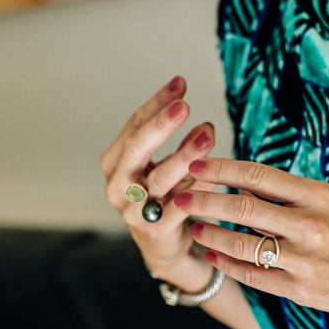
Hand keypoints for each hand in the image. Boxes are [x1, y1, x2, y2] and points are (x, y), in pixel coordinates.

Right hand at [100, 76, 217, 276]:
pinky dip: (197, 188)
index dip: (157, 103)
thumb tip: (197, 116)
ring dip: (185, 154)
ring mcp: (133, 210)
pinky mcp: (155, 231)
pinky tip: (213, 174)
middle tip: (184, 105)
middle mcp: (117, 185)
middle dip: (161, 125)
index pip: (134, 125)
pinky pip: (179, 205)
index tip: (180, 82)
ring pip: (160, 178)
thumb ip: (176, 141)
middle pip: (137, 149)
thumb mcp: (164, 164)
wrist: (164, 246)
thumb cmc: (163, 197)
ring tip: (207, 134)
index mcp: (115, 163)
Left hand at [177, 157, 328, 317]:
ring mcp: (303, 260)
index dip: (220, 169)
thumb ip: (286, 194)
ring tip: (193, 227)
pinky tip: (212, 254)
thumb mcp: (327, 202)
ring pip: (240, 244)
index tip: (195, 165)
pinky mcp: (298, 289)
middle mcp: (309, 226)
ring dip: (209, 235)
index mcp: (316, 196)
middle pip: (241, 209)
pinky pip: (251, 274)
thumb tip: (239, 185)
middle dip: (202, 201)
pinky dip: (226, 263)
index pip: (256, 176)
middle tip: (178, 196)